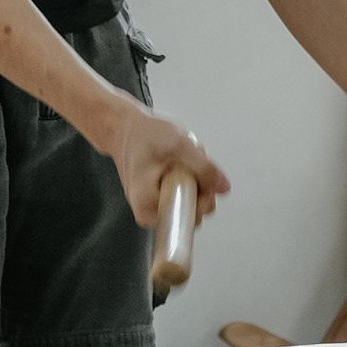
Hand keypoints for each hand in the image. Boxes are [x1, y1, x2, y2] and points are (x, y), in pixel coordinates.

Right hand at [107, 102, 228, 230]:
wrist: (123, 128)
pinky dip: (188, 177)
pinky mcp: (158, 199)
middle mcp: (148, 212)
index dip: (202, 197)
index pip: (190, 218)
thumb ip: (204, 168)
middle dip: (200, 184)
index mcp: (148, 206)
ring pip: (190, 202)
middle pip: (192, 211)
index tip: (195, 176)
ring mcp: (154, 206)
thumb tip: (223, 187)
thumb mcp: (179, 145)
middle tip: (188, 162)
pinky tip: (178, 163)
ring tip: (181, 160)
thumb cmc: (143, 135)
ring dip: (195, 179)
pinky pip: (184, 194)